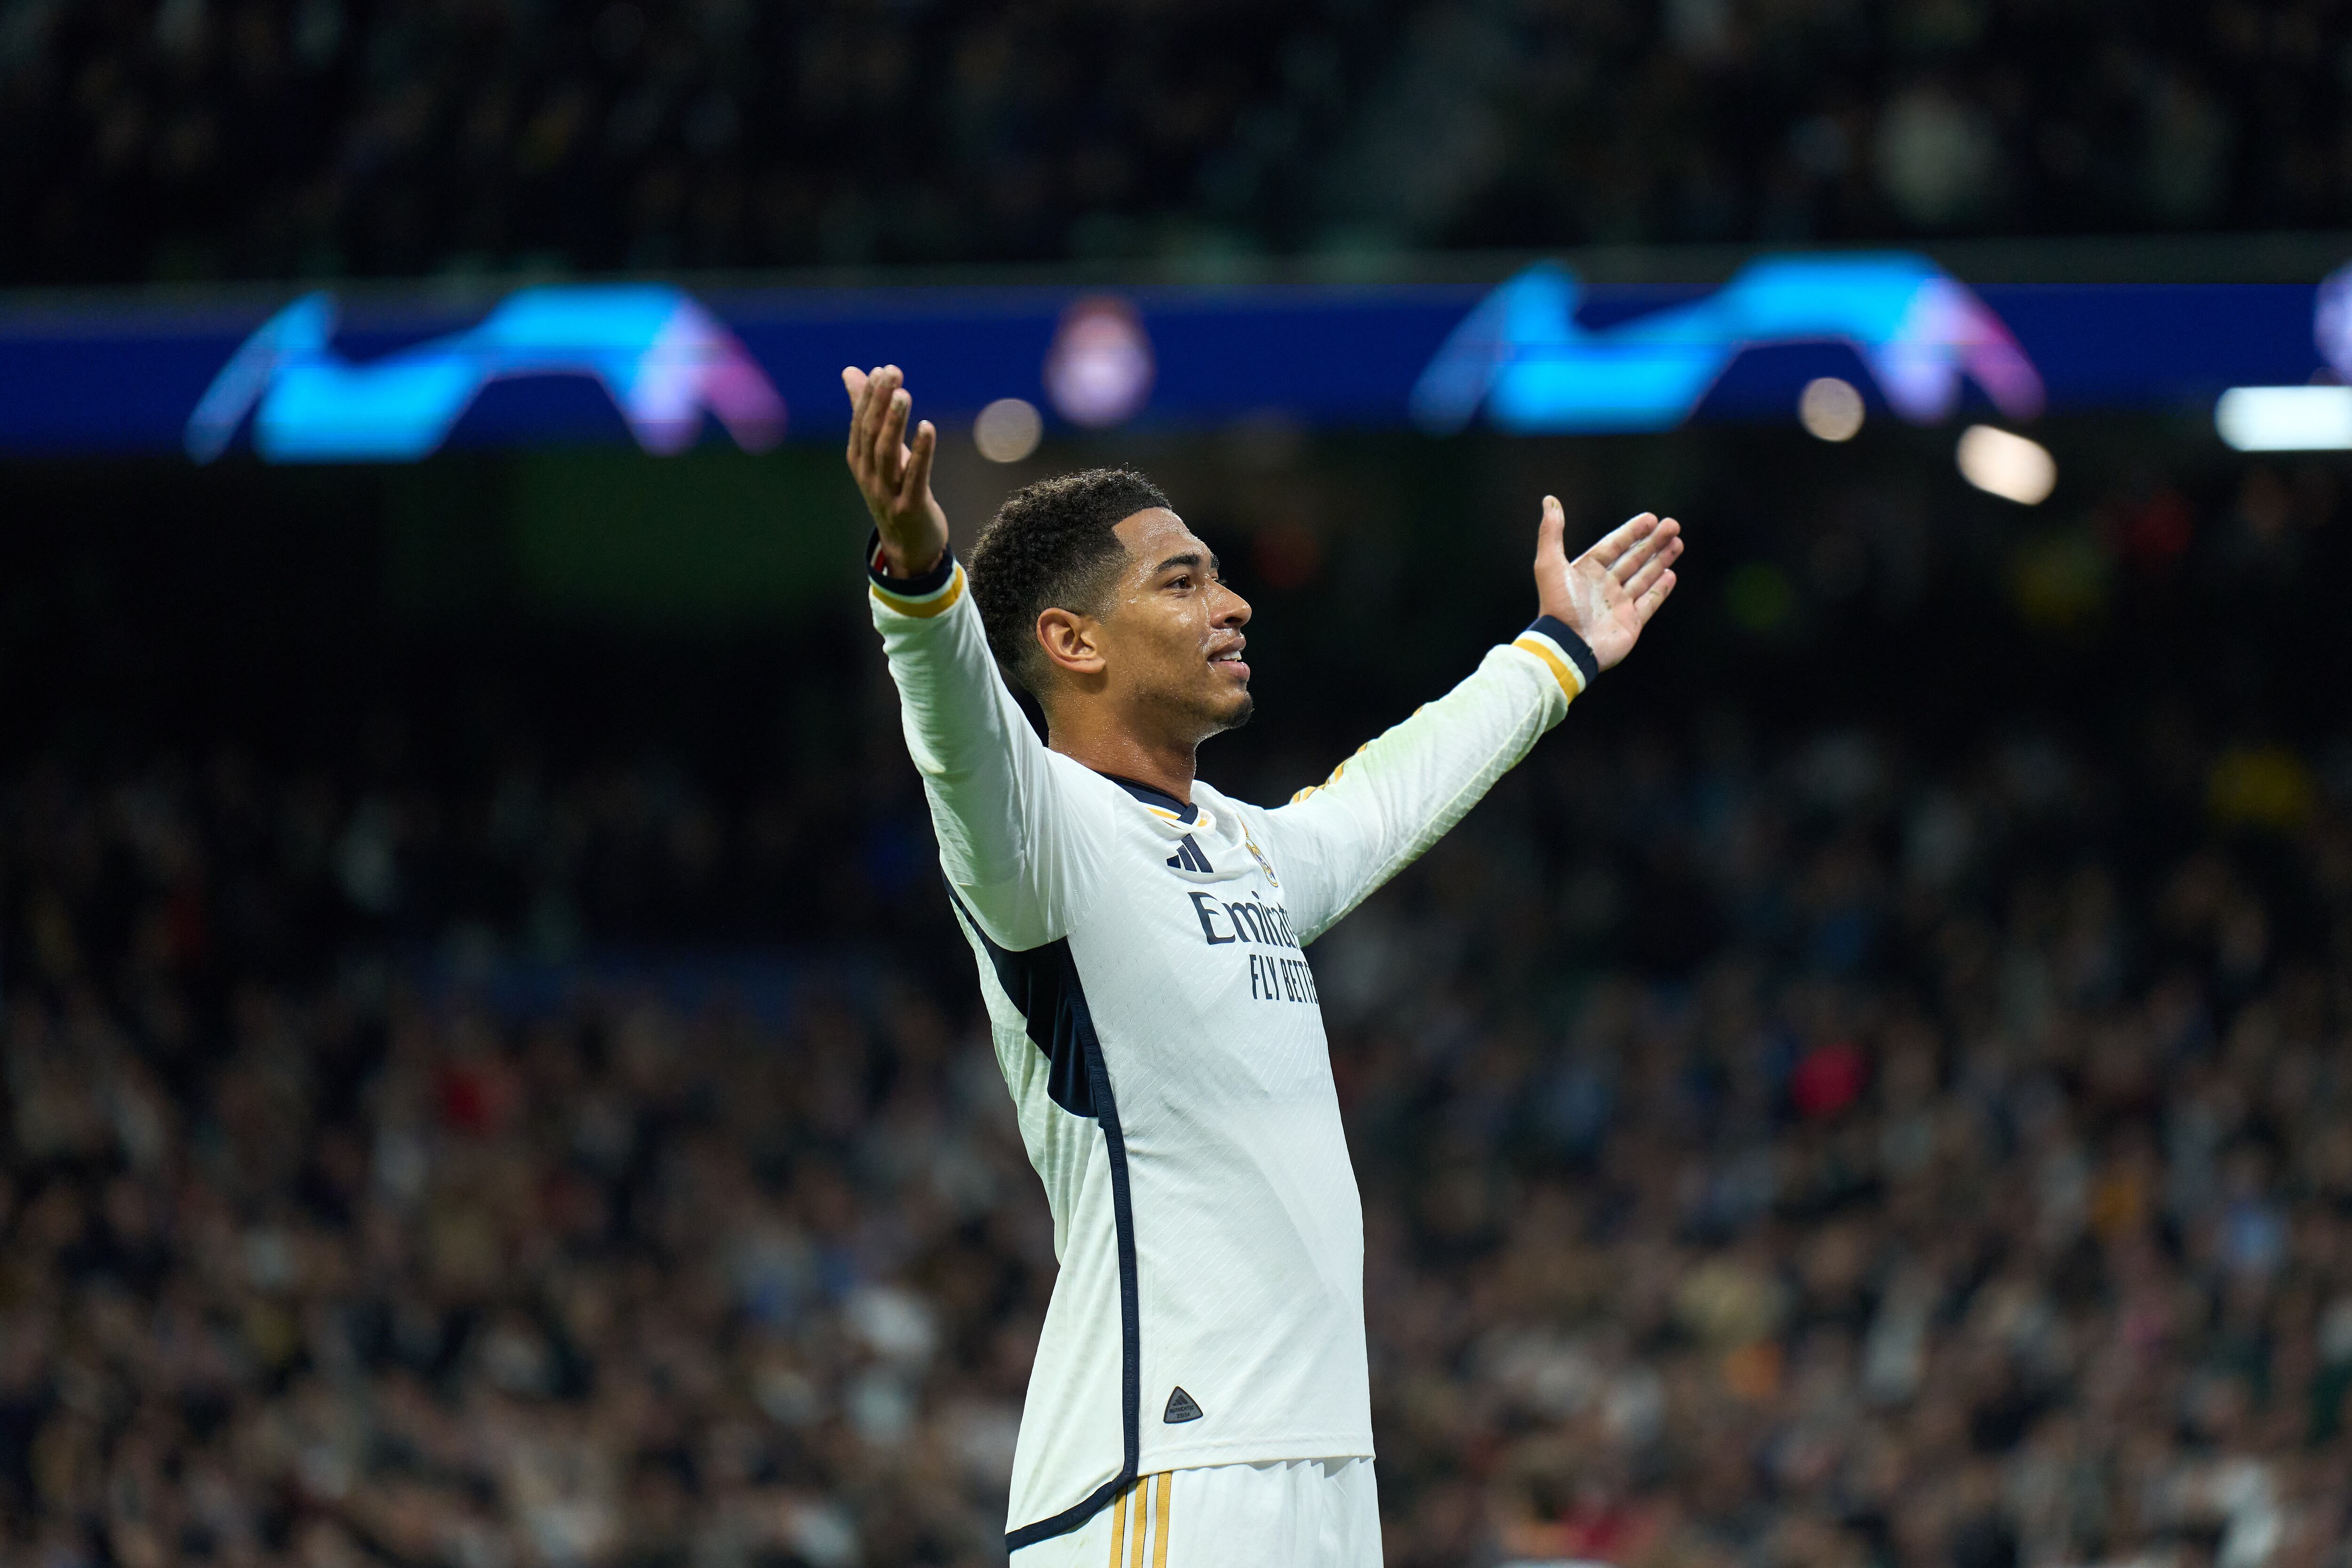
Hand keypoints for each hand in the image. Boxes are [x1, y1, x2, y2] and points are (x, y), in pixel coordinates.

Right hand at [843, 364, 947, 576]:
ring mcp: (887, 494)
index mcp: (858, 461)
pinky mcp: (910, 507)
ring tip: (903, 393)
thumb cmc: (895, 490)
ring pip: (887, 453)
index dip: (869, 397)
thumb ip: (866, 412)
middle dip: (880, 402)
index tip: (881, 370)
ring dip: (895, 421)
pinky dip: (921, 451)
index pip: (859, 424)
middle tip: (892, 373)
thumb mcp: (880, 453)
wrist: (908, 545)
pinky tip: (927, 427)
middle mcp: (867, 476)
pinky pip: (914, 476)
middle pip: (871, 434)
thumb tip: (852, 372)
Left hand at [1535, 499, 1681, 671]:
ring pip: (1644, 577)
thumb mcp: (1549, 564)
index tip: (1651, 518)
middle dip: (1653, 542)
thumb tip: (1549, 500)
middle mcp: (1604, 586)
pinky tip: (1670, 574)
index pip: (1614, 545)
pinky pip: (1649, 602)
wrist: (1567, 646)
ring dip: (1660, 559)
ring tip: (1677, 542)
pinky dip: (1660, 589)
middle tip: (1673, 525)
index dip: (1631, 531)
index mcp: (1586, 571)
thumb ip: (1551, 532)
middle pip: (1633, 558)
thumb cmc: (1558, 606)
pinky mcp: (1631, 623)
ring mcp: (1619, 605)